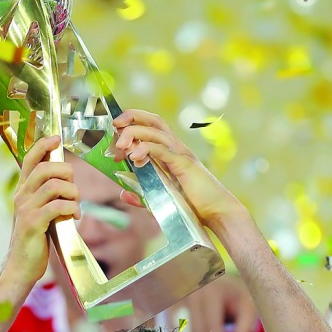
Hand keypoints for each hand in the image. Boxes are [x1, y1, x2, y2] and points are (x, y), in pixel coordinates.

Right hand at [3, 135, 78, 286]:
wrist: (21, 267)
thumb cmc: (34, 240)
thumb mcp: (39, 213)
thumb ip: (47, 197)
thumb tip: (66, 181)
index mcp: (22, 191)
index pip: (30, 158)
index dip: (43, 145)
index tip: (57, 138)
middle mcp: (21, 196)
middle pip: (45, 168)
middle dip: (66, 172)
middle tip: (74, 188)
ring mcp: (26, 209)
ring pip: (54, 185)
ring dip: (72, 192)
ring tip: (76, 206)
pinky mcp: (33, 224)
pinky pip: (57, 206)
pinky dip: (71, 208)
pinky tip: (74, 217)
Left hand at [111, 110, 244, 232]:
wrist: (217, 213)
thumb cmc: (194, 206)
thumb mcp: (160, 199)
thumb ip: (142, 195)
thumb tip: (123, 193)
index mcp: (171, 152)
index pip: (151, 127)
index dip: (132, 124)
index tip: (115, 136)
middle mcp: (176, 148)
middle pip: (153, 120)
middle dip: (131, 117)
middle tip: (114, 127)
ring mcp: (181, 155)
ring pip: (155, 132)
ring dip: (134, 134)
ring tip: (121, 147)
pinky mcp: (184, 165)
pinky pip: (162, 150)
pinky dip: (146, 149)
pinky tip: (135, 158)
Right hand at [172, 273, 257, 331]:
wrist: (214, 279)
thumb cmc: (234, 295)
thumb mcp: (247, 305)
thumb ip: (246, 324)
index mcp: (211, 292)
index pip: (211, 325)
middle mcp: (190, 293)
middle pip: (195, 330)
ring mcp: (177, 299)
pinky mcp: (167, 305)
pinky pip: (170, 329)